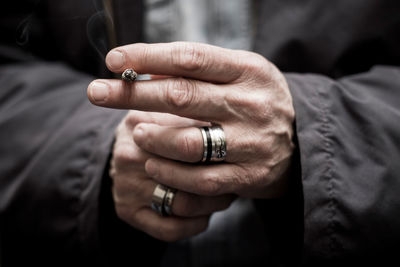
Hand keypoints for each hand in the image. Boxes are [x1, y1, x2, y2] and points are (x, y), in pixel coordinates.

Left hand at [89, 42, 294, 198]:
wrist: (301, 139)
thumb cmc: (257, 99)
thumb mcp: (238, 74)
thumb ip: (199, 71)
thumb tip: (146, 69)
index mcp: (248, 71)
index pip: (191, 58)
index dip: (149, 56)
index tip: (113, 59)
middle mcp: (251, 104)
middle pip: (182, 96)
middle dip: (131, 93)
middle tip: (96, 92)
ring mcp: (251, 143)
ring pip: (188, 143)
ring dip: (152, 138)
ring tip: (136, 132)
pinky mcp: (248, 176)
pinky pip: (200, 180)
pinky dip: (170, 174)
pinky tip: (154, 165)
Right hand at [110, 110, 232, 240]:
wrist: (124, 151)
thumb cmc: (157, 129)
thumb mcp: (169, 113)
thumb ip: (194, 114)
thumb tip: (231, 122)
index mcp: (141, 125)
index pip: (188, 141)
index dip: (216, 148)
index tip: (234, 150)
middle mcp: (129, 157)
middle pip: (187, 174)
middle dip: (219, 178)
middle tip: (235, 175)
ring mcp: (126, 186)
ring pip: (183, 204)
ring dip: (212, 204)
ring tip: (225, 195)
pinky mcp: (126, 211)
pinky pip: (169, 228)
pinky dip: (195, 224)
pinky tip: (205, 216)